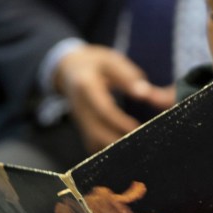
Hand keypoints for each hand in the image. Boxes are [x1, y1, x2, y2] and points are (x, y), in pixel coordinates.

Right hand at [54, 45, 175, 153]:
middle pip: (96, 133)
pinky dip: (109, 151)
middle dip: (118, 141)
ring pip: (94, 143)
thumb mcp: (111, 61)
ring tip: (138, 149)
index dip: (119, 122)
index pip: (102, 109)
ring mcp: (80, 121)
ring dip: (115, 149)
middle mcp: (80, 107)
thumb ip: (127, 76)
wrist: (68, 69)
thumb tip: (143, 93)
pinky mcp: (83, 129)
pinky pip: (94, 146)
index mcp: (85, 86)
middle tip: (142, 143)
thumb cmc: (95, 64)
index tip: (137, 128)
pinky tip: (127, 152)